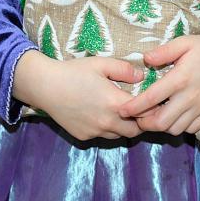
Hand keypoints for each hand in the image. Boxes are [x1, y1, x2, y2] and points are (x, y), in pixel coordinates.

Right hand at [13, 52, 142, 140]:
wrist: (44, 86)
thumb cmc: (74, 72)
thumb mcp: (101, 63)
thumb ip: (125, 70)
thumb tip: (142, 77)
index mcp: (115, 103)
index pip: (145, 113)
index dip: (153, 109)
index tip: (156, 102)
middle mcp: (107, 122)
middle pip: (136, 131)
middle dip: (142, 122)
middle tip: (141, 110)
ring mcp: (94, 132)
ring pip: (119, 135)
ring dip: (125, 126)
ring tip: (122, 112)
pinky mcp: (83, 137)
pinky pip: (102, 136)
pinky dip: (107, 129)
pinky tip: (101, 114)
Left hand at [117, 27, 199, 135]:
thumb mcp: (184, 42)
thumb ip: (163, 51)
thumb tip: (145, 59)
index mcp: (180, 79)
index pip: (152, 98)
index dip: (134, 107)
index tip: (122, 110)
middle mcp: (190, 97)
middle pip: (162, 122)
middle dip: (145, 123)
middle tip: (138, 117)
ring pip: (175, 129)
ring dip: (162, 126)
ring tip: (156, 116)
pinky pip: (191, 129)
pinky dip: (179, 127)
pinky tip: (175, 117)